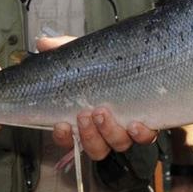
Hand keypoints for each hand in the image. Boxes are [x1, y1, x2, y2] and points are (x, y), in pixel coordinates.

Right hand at [39, 35, 158, 158]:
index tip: (61, 125)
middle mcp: (107, 129)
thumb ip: (63, 49)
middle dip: (88, 135)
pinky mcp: (149, 124)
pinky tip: (135, 124)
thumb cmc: (110, 63)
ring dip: (109, 132)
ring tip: (103, 112)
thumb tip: (43, 43)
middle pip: (94, 148)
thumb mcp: (85, 55)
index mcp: (87, 118)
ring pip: (117, 144)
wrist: (145, 59)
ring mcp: (128, 129)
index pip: (70, 139)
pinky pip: (146, 137)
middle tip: (84, 114)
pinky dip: (140, 134)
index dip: (63, 138)